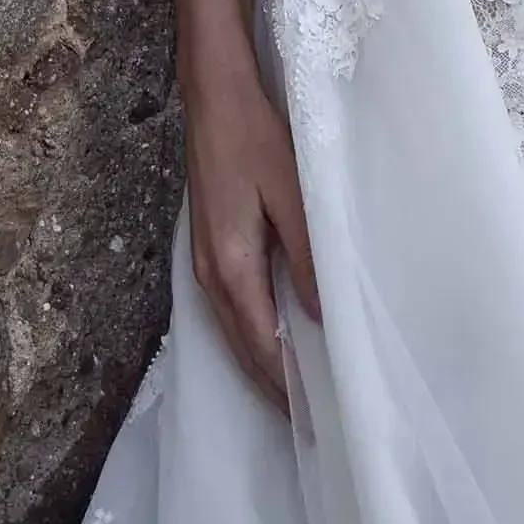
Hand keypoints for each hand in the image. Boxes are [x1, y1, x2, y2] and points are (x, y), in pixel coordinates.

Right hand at [181, 62, 321, 417]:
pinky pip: (231, 313)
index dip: (288, 389)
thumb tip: (321, 317)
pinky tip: (276, 344)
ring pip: (233, 335)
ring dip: (263, 368)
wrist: (213, 97)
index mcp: (231, 267)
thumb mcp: (292, 194)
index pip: (263, 347)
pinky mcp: (208, 249)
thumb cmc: (255, 138)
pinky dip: (253, 339)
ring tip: (298, 399)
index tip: (317, 422)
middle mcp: (209, 275)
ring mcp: (203, 264)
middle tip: (313, 427)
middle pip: (243, 351)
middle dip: (275, 391)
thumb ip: (307, 257)